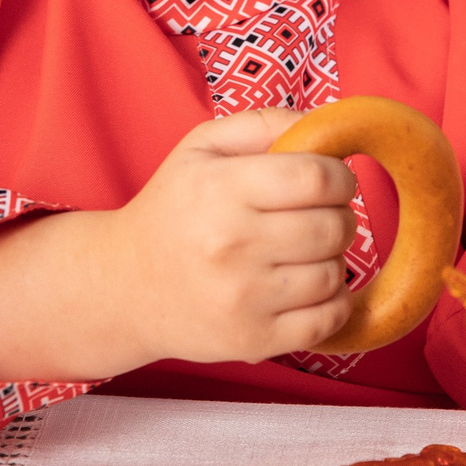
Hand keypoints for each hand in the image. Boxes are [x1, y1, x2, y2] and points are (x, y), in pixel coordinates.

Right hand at [96, 108, 358, 363]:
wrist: (124, 286)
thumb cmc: (172, 210)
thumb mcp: (201, 148)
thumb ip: (264, 125)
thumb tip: (326, 127)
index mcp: (220, 190)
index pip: (317, 178)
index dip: (341, 177)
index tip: (334, 182)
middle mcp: (230, 244)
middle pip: (333, 227)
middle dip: (340, 218)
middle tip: (318, 218)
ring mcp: (243, 298)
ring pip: (334, 274)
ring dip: (333, 261)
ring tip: (305, 254)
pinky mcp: (252, 340)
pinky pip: (327, 321)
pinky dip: (333, 304)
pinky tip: (309, 289)